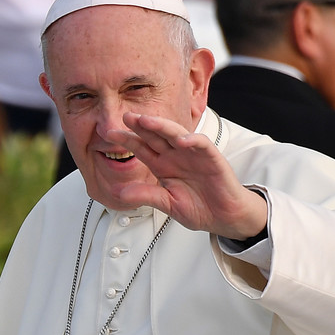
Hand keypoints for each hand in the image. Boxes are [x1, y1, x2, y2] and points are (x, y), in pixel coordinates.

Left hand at [106, 112, 266, 239]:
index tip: (109, 135)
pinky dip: (193, 140)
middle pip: (156, 136)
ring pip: (176, 134)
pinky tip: (181, 140)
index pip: (142, 148)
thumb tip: (120, 194)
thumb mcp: (167, 204)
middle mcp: (176, 156)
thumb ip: (146, 196)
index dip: (128, 140)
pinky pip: (202, 145)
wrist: (225, 217)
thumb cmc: (200, 208)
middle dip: (141, 126)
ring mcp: (193, 155)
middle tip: (126, 117)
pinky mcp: (212, 159)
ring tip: (147, 121)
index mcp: (163, 165)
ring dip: (162, 126)